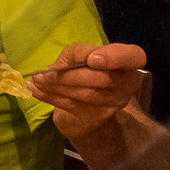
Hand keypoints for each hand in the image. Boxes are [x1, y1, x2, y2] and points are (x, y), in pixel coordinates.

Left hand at [30, 42, 149, 141]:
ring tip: (36, 80)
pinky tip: (36, 91)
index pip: (133, 56)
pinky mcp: (98, 116)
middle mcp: (127, 82)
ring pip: (86, 95)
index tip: (92, 59)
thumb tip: (58, 68)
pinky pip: (74, 106)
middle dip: (70, 76)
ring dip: (57, 87)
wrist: (88, 97)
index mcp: (129, 60)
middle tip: (45, 74)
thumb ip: (77, 54)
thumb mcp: (82, 53)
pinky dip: (51, 98)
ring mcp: (114, 103)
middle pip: (103, 79)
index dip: (114, 57)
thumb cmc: (86, 66)